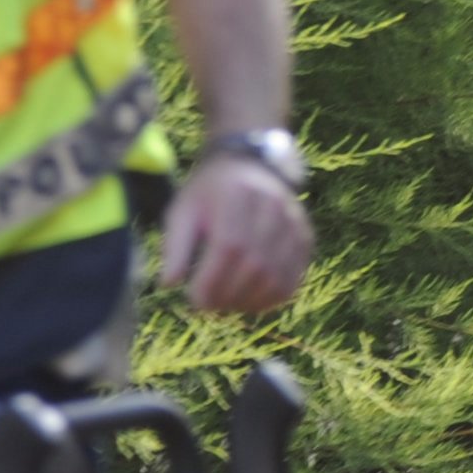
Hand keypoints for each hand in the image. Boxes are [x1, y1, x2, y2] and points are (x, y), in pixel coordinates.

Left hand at [162, 149, 311, 314]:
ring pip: (275, 280)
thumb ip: (175, 246)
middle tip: (208, 306)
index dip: (212, 281)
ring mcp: (294, 225)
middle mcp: (273, 208)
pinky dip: (269, 300)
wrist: (251, 166)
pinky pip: (292, 282)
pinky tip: (248, 301)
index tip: (194, 300)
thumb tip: (168, 285)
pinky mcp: (305, 240)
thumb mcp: (183, 211)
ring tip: (226, 304)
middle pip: (254, 266)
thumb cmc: (209, 194)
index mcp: (238, 196)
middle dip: (227, 295)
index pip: (230, 247)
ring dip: (247, 302)